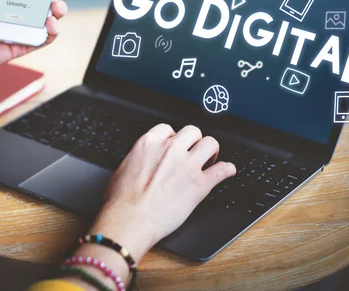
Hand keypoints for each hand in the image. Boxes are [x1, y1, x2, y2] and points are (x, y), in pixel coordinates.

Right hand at [89, 124, 235, 262]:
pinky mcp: (200, 184)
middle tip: (193, 152)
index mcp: (149, 143)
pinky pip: (223, 170)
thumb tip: (142, 161)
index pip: (168, 128)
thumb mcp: (123, 168)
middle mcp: (171, 149)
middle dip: (194, 141)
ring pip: (210, 144)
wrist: (130, 219)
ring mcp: (187, 165)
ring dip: (211, 151)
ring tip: (209, 160)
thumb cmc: (121, 200)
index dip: (173, 138)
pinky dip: (227, 170)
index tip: (175, 146)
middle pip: (193, 132)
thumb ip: (138, 158)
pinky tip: (227, 171)